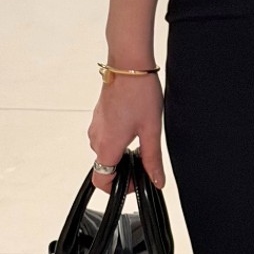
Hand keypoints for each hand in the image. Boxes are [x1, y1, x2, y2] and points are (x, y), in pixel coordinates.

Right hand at [88, 73, 166, 193]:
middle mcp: (96, 138)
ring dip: (121, 153)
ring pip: (105, 151)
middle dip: (125, 169)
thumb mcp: (151, 130)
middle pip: (105, 167)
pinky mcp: (98, 117)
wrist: (129, 65)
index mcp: (107, 145)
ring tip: (142, 139)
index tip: (137, 179)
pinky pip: (105, 137)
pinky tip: (135, 126)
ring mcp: (95, 126)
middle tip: (145, 159)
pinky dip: (118, 140)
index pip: (102, 181)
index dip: (120, 187)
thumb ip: (152, 159)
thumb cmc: (139, 92)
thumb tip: (157, 180)